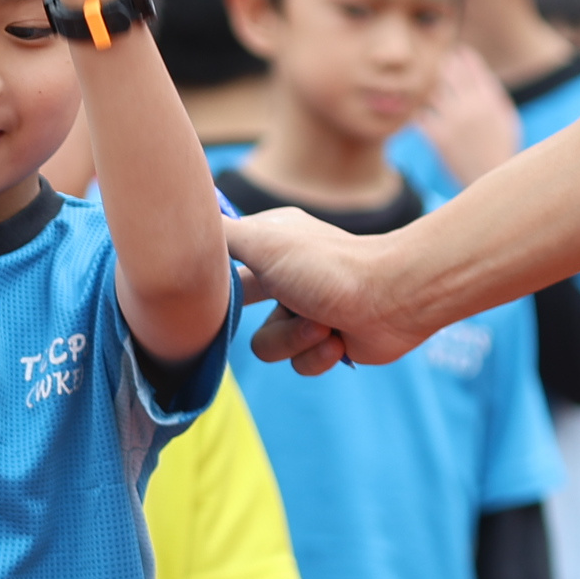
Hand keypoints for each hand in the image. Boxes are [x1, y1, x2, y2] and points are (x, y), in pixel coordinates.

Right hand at [224, 209, 436, 375]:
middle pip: (238, 311)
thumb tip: (186, 214)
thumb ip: (220, 234)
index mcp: (269, 244)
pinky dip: (318, 354)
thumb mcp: (262, 241)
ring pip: (267, 346)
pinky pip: (299, 364)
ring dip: (295, 339)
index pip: (222, 260)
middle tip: (280, 306)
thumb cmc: (326, 266)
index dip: (213, 279)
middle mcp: (285, 275)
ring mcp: (305, 311)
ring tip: (322, 323)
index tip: (203, 287)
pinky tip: (338, 339)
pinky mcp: (326, 342)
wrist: (392, 299)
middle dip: (258, 311)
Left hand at [415, 48, 520, 189]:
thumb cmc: (503, 151)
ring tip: (425, 85)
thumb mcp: (508, 120)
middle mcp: (471, 106)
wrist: (492, 179)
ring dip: (429, 87)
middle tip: (438, 62)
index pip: (474, 69)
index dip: (464, 58)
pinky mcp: (438, 137)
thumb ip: (496, 98)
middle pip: (451, 74)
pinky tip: (415, 110)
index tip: (458, 51)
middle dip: (445, 65)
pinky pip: (421, 115)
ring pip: (433, 92)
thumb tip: (484, 80)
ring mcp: (453, 120)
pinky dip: (417, 111)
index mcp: (490, 100)